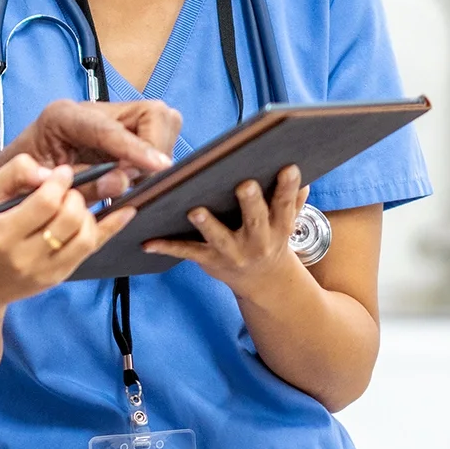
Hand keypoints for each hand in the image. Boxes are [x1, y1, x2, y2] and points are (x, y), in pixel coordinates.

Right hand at [0, 155, 139, 315]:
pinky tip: (126, 210)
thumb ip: (12, 174)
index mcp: (2, 234)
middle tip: (66, 188)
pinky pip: (93, 250)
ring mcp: (46, 272)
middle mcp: (26, 257)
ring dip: (87, 211)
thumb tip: (49, 172)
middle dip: (74, 195)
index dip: (59, 181)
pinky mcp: (60, 277)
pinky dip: (111, 228)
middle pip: (70, 219)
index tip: (61, 172)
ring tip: (73, 203)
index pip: (45, 202)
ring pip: (86, 236)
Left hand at [1, 98, 179, 198]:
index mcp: (62, 116)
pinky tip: (134, 175)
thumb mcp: (45, 187)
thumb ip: (85, 184)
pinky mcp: (118, 132)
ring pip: (159, 122)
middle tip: (141, 178)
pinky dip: (151, 157)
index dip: (138, 149)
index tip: (159, 166)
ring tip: (134, 179)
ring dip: (155, 153)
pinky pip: (153, 137)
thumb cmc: (19, 180)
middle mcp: (90, 110)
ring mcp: (107, 118)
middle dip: (155, 147)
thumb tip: (122, 181)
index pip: (111, 129)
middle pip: (151, 114)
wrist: (8, 175)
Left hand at [142, 164, 309, 300]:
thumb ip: (292, 200)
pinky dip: (166, 247)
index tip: (288, 167)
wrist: (263, 281)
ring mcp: (232, 253)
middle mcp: (257, 242)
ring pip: (218, 238)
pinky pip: (186, 252)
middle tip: (244, 185)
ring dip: (207, 224)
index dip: (287, 187)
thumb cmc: (270, 238)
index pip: (284, 205)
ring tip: (194, 210)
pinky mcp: (209, 260)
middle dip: (250, 203)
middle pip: (255, 221)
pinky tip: (147, 242)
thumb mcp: (285, 223)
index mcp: (278, 227)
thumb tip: (302, 177)